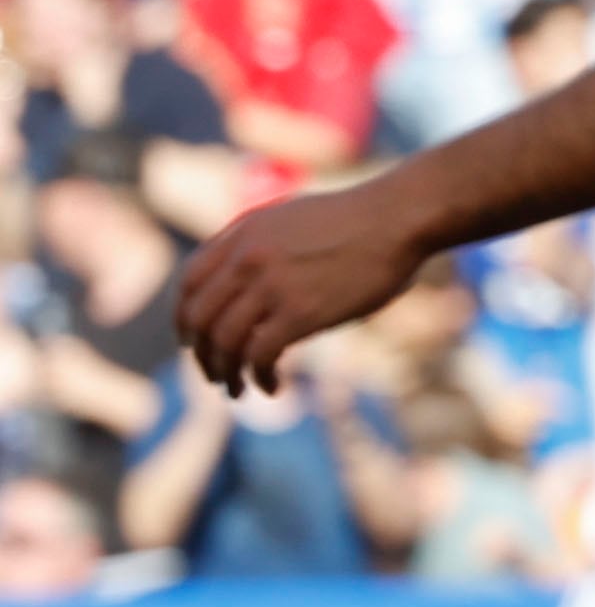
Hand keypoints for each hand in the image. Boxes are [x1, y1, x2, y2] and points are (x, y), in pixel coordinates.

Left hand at [175, 179, 432, 393]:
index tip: (194, 342)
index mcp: (242, 234)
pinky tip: (272, 387)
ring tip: (237, 390)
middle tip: (213, 375)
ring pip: (224, 341)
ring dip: (225, 373)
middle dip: (201, 354)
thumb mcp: (292, 217)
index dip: (184, 319)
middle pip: (199, 318)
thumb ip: (258, 242)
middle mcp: (247, 259)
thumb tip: (241, 274)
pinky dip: (259, 377)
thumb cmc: (357, 219)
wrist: (398, 218)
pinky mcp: (301, 312)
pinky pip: (261, 354)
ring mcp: (272, 285)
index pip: (188, 284)